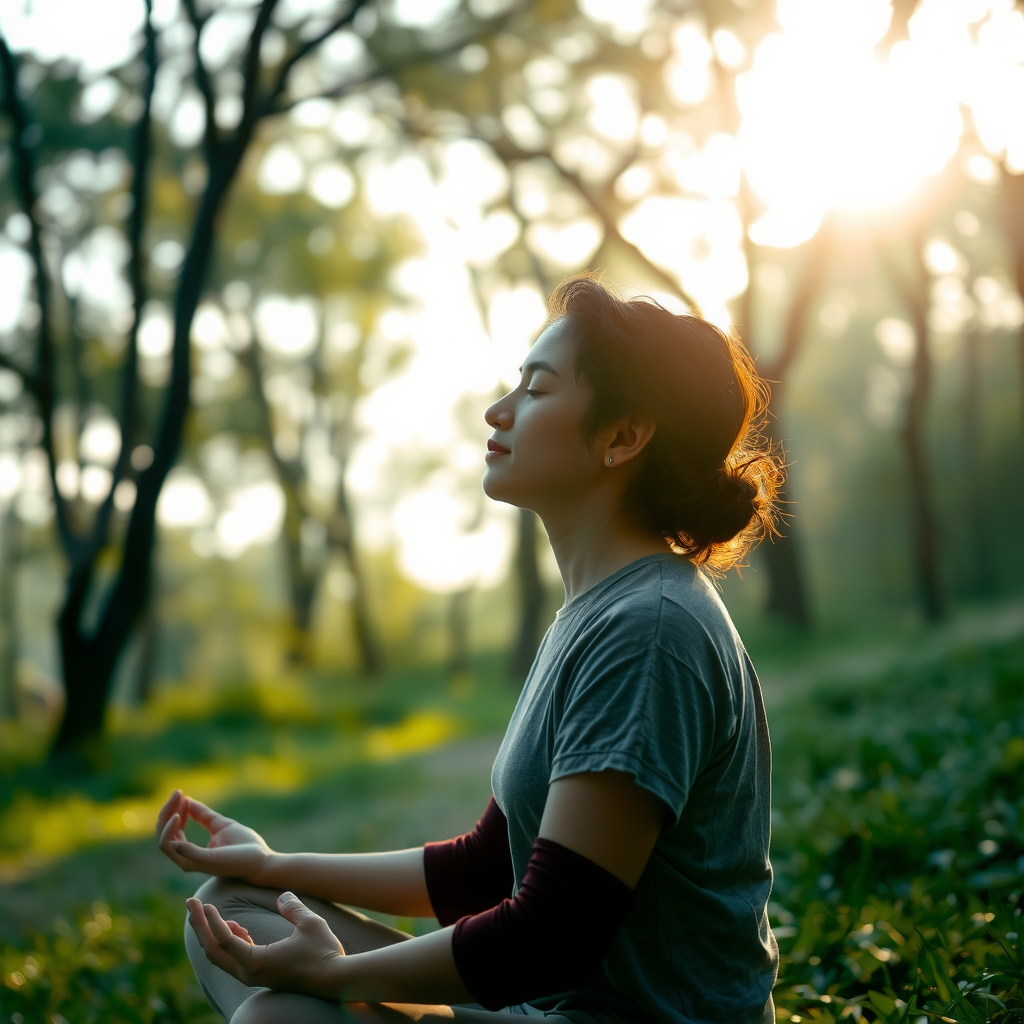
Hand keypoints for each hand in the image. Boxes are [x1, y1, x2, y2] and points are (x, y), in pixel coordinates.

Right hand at [157, 789, 273, 883]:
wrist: (261, 859)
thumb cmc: (243, 845)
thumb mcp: (220, 824)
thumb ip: (203, 815)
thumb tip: (188, 801)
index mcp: (190, 851)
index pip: (170, 832)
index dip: (172, 811)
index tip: (180, 794)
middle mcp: (188, 858)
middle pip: (163, 836)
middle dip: (167, 812)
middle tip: (176, 793)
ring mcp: (193, 862)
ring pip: (165, 843)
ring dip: (167, 821)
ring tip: (178, 804)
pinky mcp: (203, 861)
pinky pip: (180, 850)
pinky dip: (174, 832)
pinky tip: (179, 815)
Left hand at [186, 892, 344, 998]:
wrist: (336, 980)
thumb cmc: (324, 952)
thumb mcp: (311, 923)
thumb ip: (293, 907)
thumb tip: (281, 896)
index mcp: (257, 961)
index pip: (224, 940)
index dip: (212, 919)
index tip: (205, 902)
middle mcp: (250, 973)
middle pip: (213, 951)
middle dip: (199, 926)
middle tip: (191, 903)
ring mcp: (254, 976)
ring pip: (220, 956)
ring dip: (211, 933)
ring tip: (209, 912)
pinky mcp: (260, 975)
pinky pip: (234, 959)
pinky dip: (228, 941)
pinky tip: (237, 927)